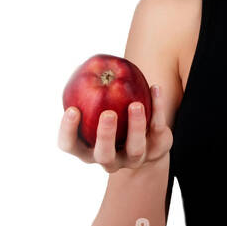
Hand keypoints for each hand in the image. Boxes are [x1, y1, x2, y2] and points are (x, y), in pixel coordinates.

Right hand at [57, 86, 172, 171]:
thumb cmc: (112, 118)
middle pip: (104, 154)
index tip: (73, 110)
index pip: (70, 145)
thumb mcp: (96, 107)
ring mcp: (134, 158)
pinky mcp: (156, 148)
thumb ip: (90, 93)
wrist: (146, 141)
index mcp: (87, 149)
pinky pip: (158, 129)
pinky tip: (155, 88)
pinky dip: (157, 108)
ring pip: (135, 149)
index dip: (68, 131)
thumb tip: (85, 66)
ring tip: (135, 105)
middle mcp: (109, 159)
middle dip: (105, 136)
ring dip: (136, 126)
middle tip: (108, 114)